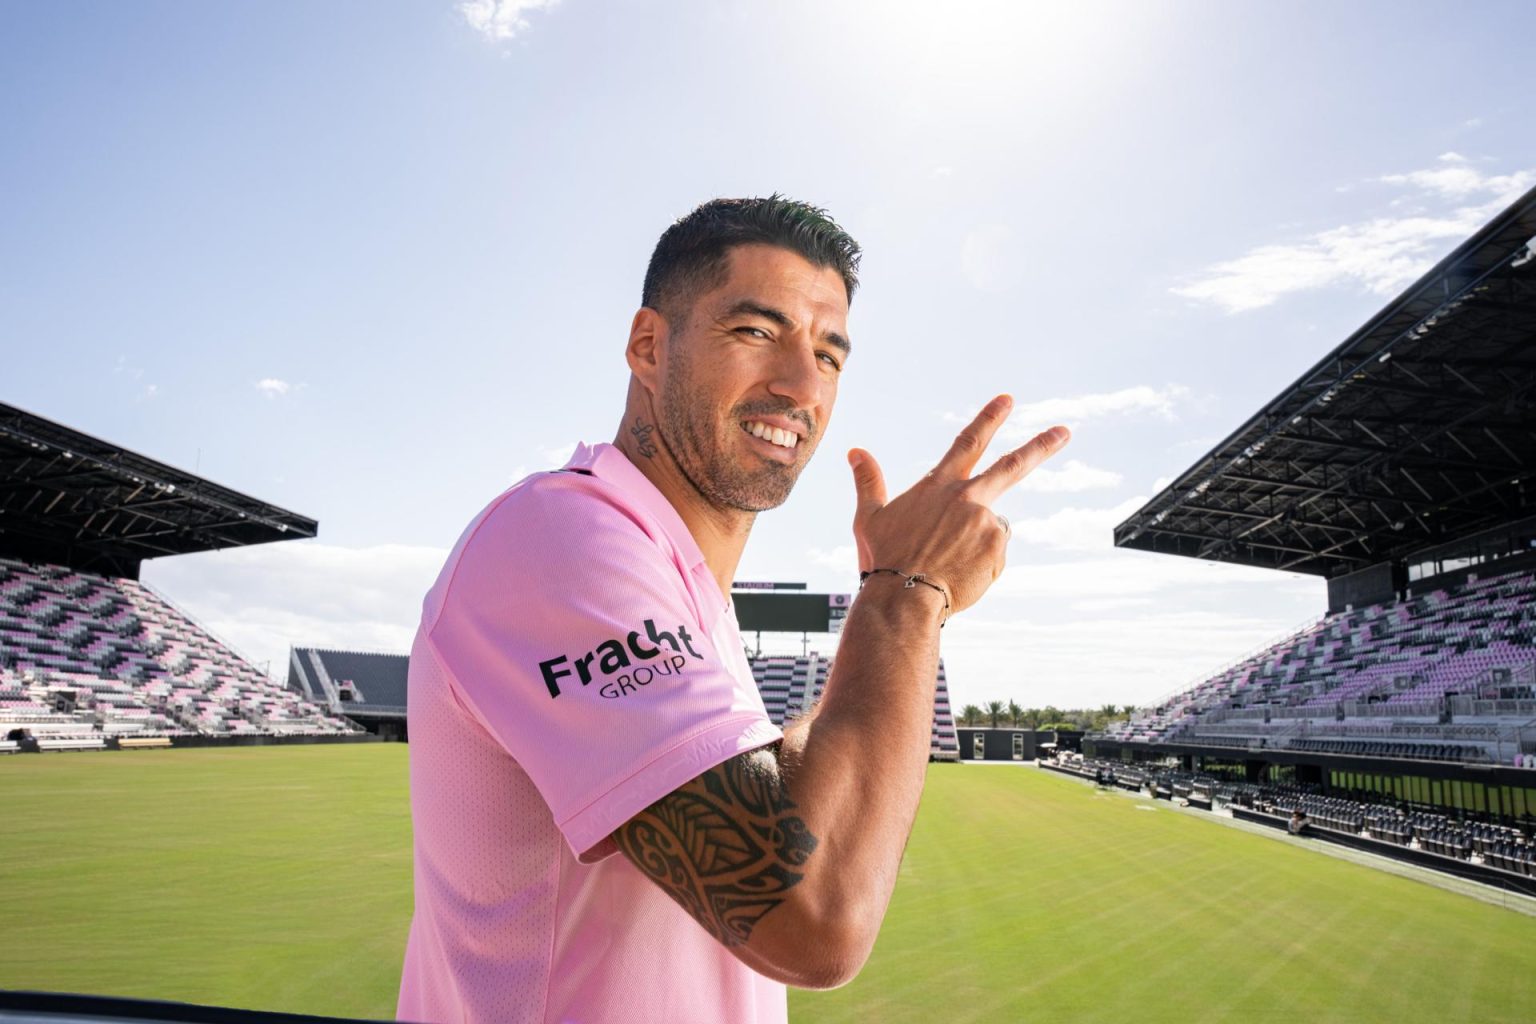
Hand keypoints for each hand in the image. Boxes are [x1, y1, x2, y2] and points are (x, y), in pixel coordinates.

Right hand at [848, 395, 1069, 616]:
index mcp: (938, 485)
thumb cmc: (884, 558)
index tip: (1007, 400)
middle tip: (1064, 431)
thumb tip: (854, 450)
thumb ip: (868, 481)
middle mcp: (966, 497)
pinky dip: (979, 565)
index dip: (989, 418)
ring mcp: (985, 522)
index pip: (968, 442)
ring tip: (947, 564)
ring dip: (975, 544)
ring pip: (990, 527)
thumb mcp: (869, 517)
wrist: (904, 596)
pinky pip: (993, 555)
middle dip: (1041, 445)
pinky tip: (957, 576)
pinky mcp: (997, 548)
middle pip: (1012, 466)